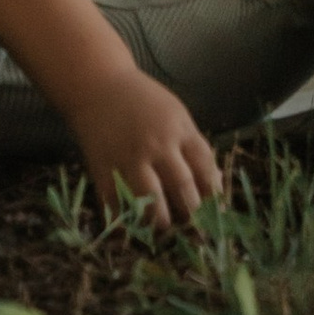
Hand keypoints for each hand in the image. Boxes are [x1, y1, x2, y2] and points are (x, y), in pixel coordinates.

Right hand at [67, 69, 222, 224]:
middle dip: (191, 212)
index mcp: (179, 130)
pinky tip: (135, 226)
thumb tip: (213, 185)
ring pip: (150, 203)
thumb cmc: (143, 101)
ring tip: (164, 226)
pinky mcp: (104, 173)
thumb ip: (193, 146)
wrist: (98, 87)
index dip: (212, 193)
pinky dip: (127, 221)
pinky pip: (118, 206)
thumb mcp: (176, 114)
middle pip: (182, 188)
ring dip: (161, 221)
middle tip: (193, 227)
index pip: (204, 168)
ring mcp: (129, 161)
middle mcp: (157, 146)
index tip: (215, 210)